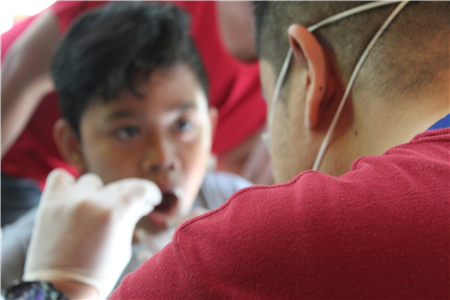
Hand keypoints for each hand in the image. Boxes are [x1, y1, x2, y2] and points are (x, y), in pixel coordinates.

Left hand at [23, 169, 161, 298]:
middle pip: (119, 186)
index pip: (140, 189)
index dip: (150, 193)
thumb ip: (131, 218)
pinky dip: (69, 186)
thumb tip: (142, 202)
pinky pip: (61, 178)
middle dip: (128, 198)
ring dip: (98, 194)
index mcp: (115, 213)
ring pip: (92, 182)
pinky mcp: (49, 204)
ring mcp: (69, 201)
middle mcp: (92, 202)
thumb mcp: (124, 245)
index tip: (151, 198)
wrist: (60, 291)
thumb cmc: (97, 274)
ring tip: (96, 210)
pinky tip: (74, 198)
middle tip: (128, 209)